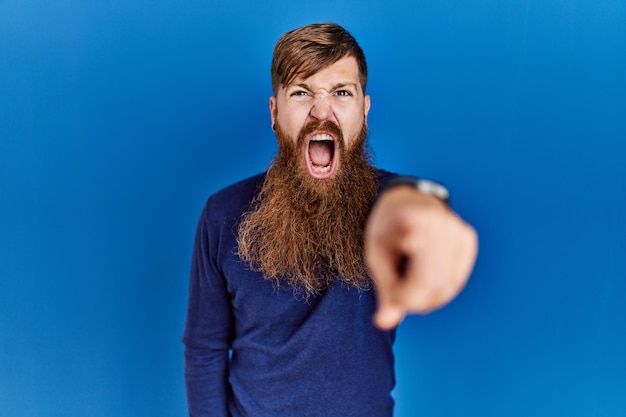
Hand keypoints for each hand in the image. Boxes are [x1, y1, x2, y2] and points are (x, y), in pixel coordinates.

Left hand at [364, 186, 477, 329]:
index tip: (390, 296)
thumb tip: (384, 323)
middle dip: (416, 300)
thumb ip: (384, 289)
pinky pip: (456, 280)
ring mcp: (461, 231)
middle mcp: (447, 224)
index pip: (424, 280)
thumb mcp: (376, 255)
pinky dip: (439, 288)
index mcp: (420, 223)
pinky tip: (422, 277)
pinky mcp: (468, 240)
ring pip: (449, 287)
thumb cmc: (386, 229)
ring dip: (426, 296)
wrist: (404, 201)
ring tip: (406, 280)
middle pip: (439, 286)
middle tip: (396, 292)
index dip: (406, 298)